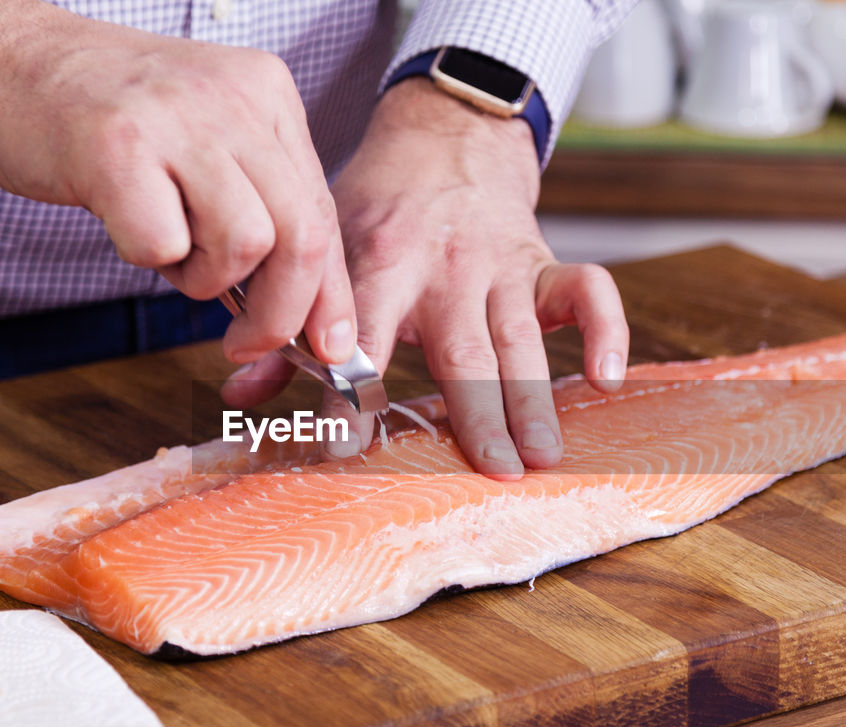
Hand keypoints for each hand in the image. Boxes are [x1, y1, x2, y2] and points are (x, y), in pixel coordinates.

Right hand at [0, 0, 356, 364]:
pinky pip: (164, 245)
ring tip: (166, 248)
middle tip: (245, 341)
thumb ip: (258, 207)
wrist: (7, 62)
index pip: (323, 211)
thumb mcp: (206, 146)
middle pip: (302, 236)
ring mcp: (177, 119)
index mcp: (267, 96)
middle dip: (282, 313)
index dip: (328, 294)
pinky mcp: (117, 146)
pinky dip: (147, 258)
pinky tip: (124, 224)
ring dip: (204, 279)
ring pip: (245, 244)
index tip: (326, 347)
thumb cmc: (107, 121)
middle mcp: (235, 99)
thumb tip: (304, 312)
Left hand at [227, 78, 627, 478]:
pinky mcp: (542, 261)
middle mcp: (444, 265)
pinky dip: (605, 329)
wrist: (444, 136)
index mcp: (380, 260)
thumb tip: (237, 395)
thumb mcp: (326, 247)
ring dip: (535, 398)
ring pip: (522, 337)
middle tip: (496, 472)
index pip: (365, 332)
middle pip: (463, 346)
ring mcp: (500, 264)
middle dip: (478, 410)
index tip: (348, 445)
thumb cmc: (377, 208)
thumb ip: (287, 326)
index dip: (355, 389)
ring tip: (544, 456)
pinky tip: (608, 379)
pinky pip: (587, 290)